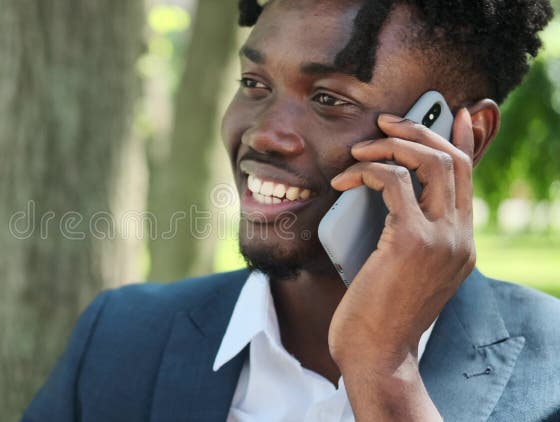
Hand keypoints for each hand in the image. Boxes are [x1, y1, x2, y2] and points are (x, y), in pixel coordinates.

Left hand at [326, 109, 476, 420]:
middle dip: (418, 131)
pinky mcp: (410, 241)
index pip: (469, 178)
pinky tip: (343, 181)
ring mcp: (440, 238)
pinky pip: (392, 182)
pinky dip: (366, 171)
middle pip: (453, 160)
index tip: (455, 113)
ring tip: (358, 151)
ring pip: (430, 162)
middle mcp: (459, 237)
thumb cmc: (378, 314)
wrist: (376, 354)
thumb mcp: (402, 269)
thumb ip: (406, 233)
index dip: (461, 139)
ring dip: (388, 147)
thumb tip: (385, 196)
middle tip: (384, 124)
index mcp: (461, 243)